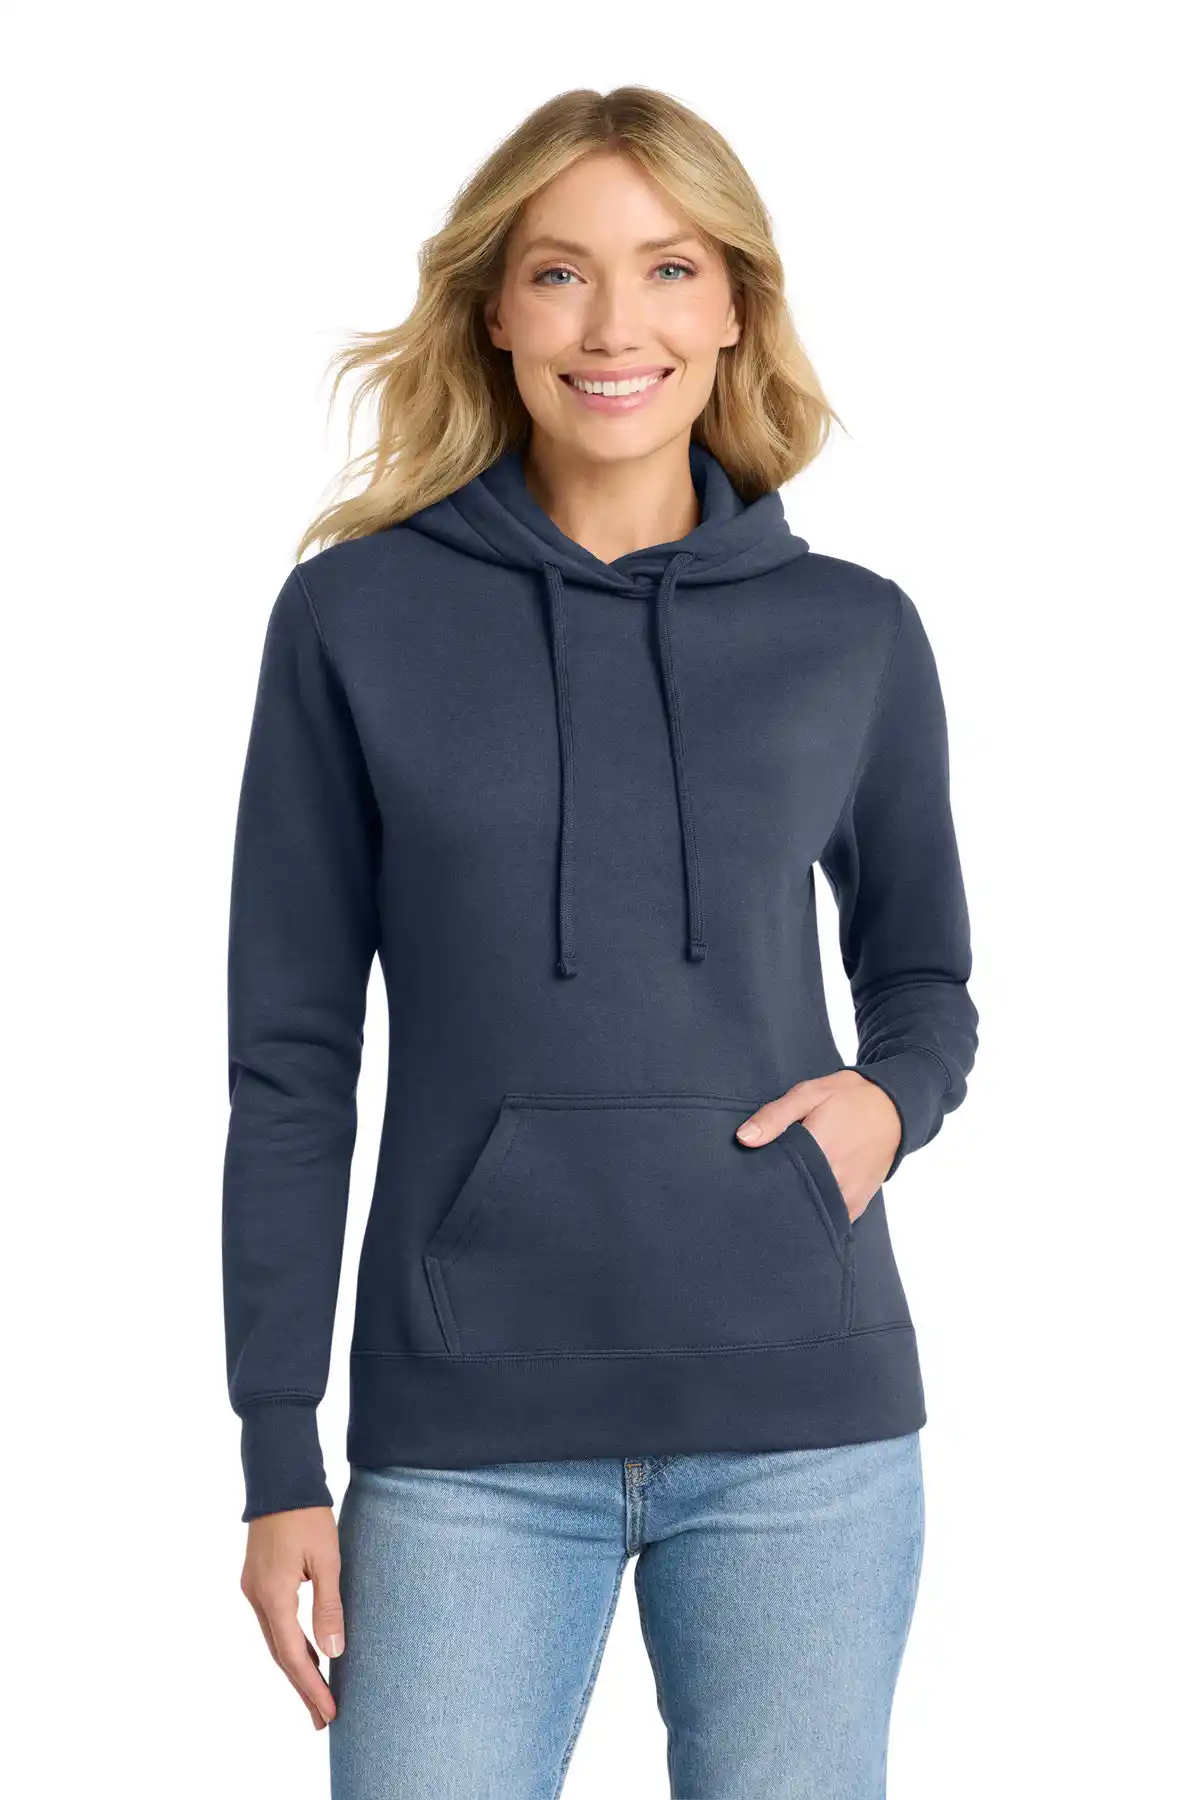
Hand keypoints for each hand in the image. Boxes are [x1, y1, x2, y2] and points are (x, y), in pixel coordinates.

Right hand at [240, 1505, 343, 1729]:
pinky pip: (274, 1623)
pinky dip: (290, 1643)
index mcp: (273, 1595)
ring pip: (275, 1640)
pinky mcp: (257, 1580)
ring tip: (317, 1694)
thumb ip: (328, 1606)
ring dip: (296, 1667)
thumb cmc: (308, 1514)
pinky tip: (307, 1653)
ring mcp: (253, 1589)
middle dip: (303, 1687)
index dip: (312, 1687)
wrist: (280, 1478)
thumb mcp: (327, 1559)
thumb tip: (333, 1653)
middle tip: (322, 1720)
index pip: (293, 1655)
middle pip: (280, 1655)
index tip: (329, 1713)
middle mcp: (257, 1598)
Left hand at [735, 1071, 901, 1223]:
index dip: (761, 1180)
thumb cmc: (850, 1097)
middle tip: (762, 1187)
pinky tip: (808, 1200)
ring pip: (814, 1212)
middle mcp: (835, 1178)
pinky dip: (819, 1213)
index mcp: (818, 1150)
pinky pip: (834, 1218)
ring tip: (785, 1192)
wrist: (896, 1106)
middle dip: (778, 1196)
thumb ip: (775, 1116)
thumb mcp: (809, 1094)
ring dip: (799, 1206)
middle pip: (794, 1199)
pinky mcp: (859, 1202)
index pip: (779, 1178)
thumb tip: (743, 1138)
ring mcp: (848, 1194)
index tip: (750, 1179)